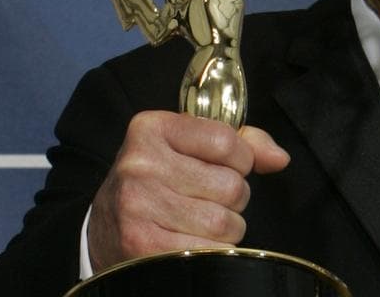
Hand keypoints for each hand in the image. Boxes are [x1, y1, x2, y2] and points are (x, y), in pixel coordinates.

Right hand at [86, 110, 289, 270]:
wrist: (100, 230)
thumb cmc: (155, 183)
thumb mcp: (187, 149)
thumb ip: (240, 143)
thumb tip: (279, 158)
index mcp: (153, 128)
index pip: (228, 142)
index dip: (240, 160)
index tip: (223, 167)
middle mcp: (140, 163)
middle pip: (231, 186)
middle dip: (232, 199)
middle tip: (206, 200)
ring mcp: (138, 204)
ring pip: (225, 222)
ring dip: (225, 229)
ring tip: (197, 222)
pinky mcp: (141, 243)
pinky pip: (209, 251)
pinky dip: (212, 252)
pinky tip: (191, 242)